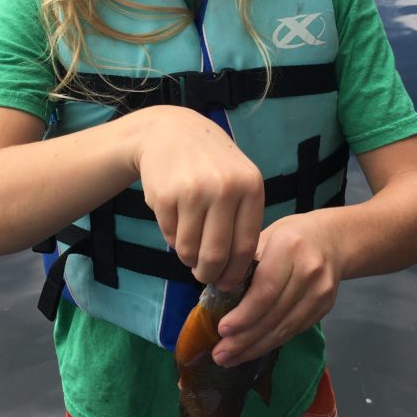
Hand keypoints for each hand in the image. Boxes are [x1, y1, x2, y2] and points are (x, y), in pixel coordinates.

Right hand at [133, 106, 263, 288]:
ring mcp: (194, 191)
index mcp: (250, 187)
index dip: (235, 273)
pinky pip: (170, 236)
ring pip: (190, 250)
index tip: (228, 284)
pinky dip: (173, 239)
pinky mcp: (165, 195)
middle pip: (217, 254)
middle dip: (210, 274)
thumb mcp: (239, 180)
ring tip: (190, 249)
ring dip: (188, 258)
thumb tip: (237, 271)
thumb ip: (242, 218)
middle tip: (204, 277)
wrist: (171, 131)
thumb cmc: (211, 163)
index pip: (246, 246)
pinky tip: (177, 223)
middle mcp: (225, 188)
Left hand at [211, 209, 343, 365]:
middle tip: (220, 354)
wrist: (332, 239)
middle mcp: (309, 271)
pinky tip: (252, 349)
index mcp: (288, 248)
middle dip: (245, 339)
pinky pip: (294, 330)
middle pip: (274, 314)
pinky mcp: (325, 307)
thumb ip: (244, 263)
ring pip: (285, 328)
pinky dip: (271, 342)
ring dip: (255, 347)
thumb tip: (215, 292)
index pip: (265, 290)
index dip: (244, 315)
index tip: (222, 330)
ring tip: (230, 358)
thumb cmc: (290, 236)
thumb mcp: (264, 236)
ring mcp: (320, 292)